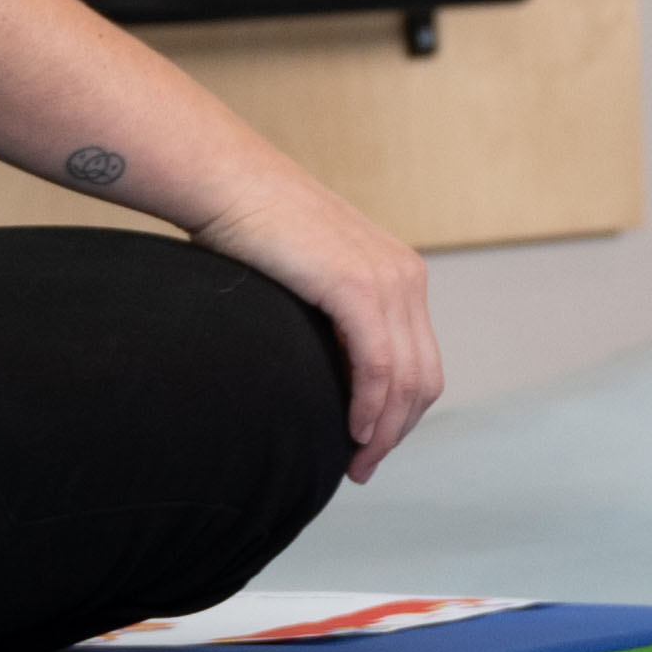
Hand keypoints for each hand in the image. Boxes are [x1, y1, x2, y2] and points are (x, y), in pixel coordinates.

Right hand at [176, 175, 448, 478]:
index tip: (369, 448)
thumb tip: (321, 375)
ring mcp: (386, 278)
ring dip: (385, 429)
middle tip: (362, 469)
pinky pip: (379, 363)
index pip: (420, 362)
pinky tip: (354, 430)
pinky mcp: (356, 285)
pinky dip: (372, 404)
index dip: (401, 414)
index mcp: (398, 275)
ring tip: (357, 462)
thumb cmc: (250, 233)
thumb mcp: (306, 283)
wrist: (228, 183)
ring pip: (406, 378)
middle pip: (423, 377)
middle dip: (396, 432)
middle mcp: (404, 276)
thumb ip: (328, 322)